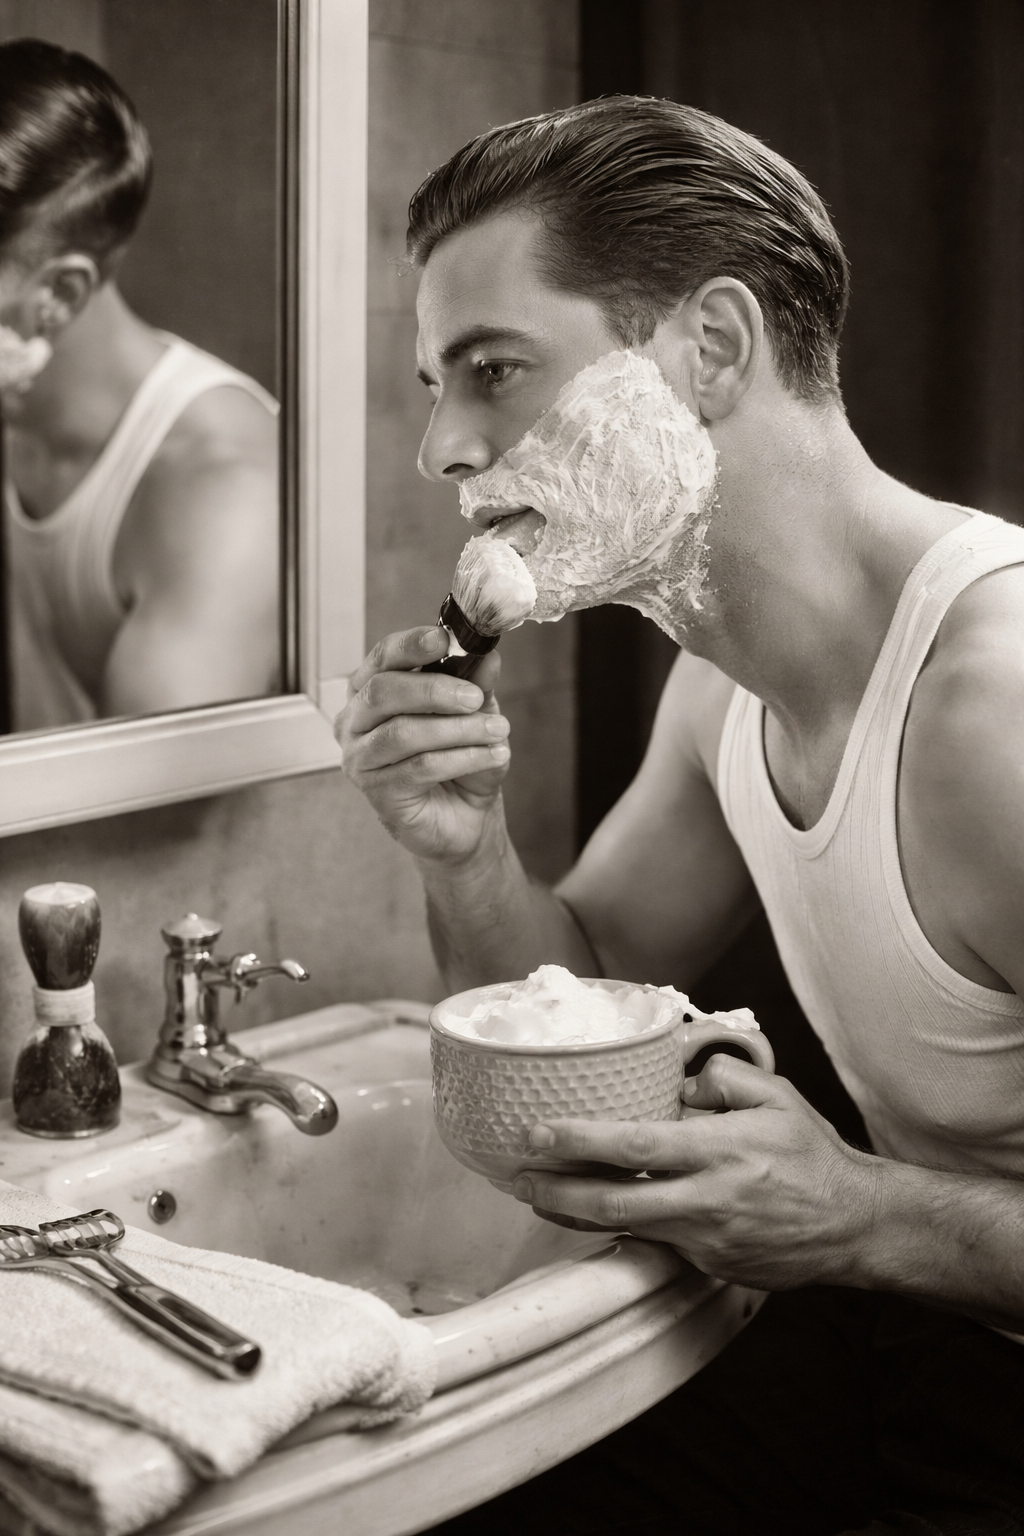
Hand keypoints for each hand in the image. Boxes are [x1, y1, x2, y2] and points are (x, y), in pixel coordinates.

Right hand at [337, 627, 510, 861]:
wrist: (464, 818)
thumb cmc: (459, 759)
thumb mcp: (474, 714)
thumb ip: (475, 684)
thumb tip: (487, 656)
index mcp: (371, 690)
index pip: (382, 658)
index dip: (410, 645)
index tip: (443, 639)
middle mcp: (354, 722)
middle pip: (383, 692)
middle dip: (434, 690)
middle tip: (475, 697)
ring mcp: (360, 759)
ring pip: (403, 733)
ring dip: (457, 729)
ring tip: (496, 730)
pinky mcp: (377, 792)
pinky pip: (419, 768)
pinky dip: (462, 758)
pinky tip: (493, 756)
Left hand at [511, 1056, 881, 1290]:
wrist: (854, 1226)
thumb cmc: (812, 1156)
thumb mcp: (776, 1098)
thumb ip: (722, 1080)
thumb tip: (676, 1084)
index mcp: (720, 1151)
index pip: (633, 1145)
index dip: (579, 1141)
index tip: (538, 1133)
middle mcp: (706, 1199)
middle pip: (612, 1202)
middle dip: (556, 1190)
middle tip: (518, 1175)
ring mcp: (705, 1239)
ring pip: (625, 1228)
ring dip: (576, 1212)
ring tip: (538, 1194)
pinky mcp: (707, 1265)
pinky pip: (654, 1242)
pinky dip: (621, 1226)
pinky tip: (595, 1211)